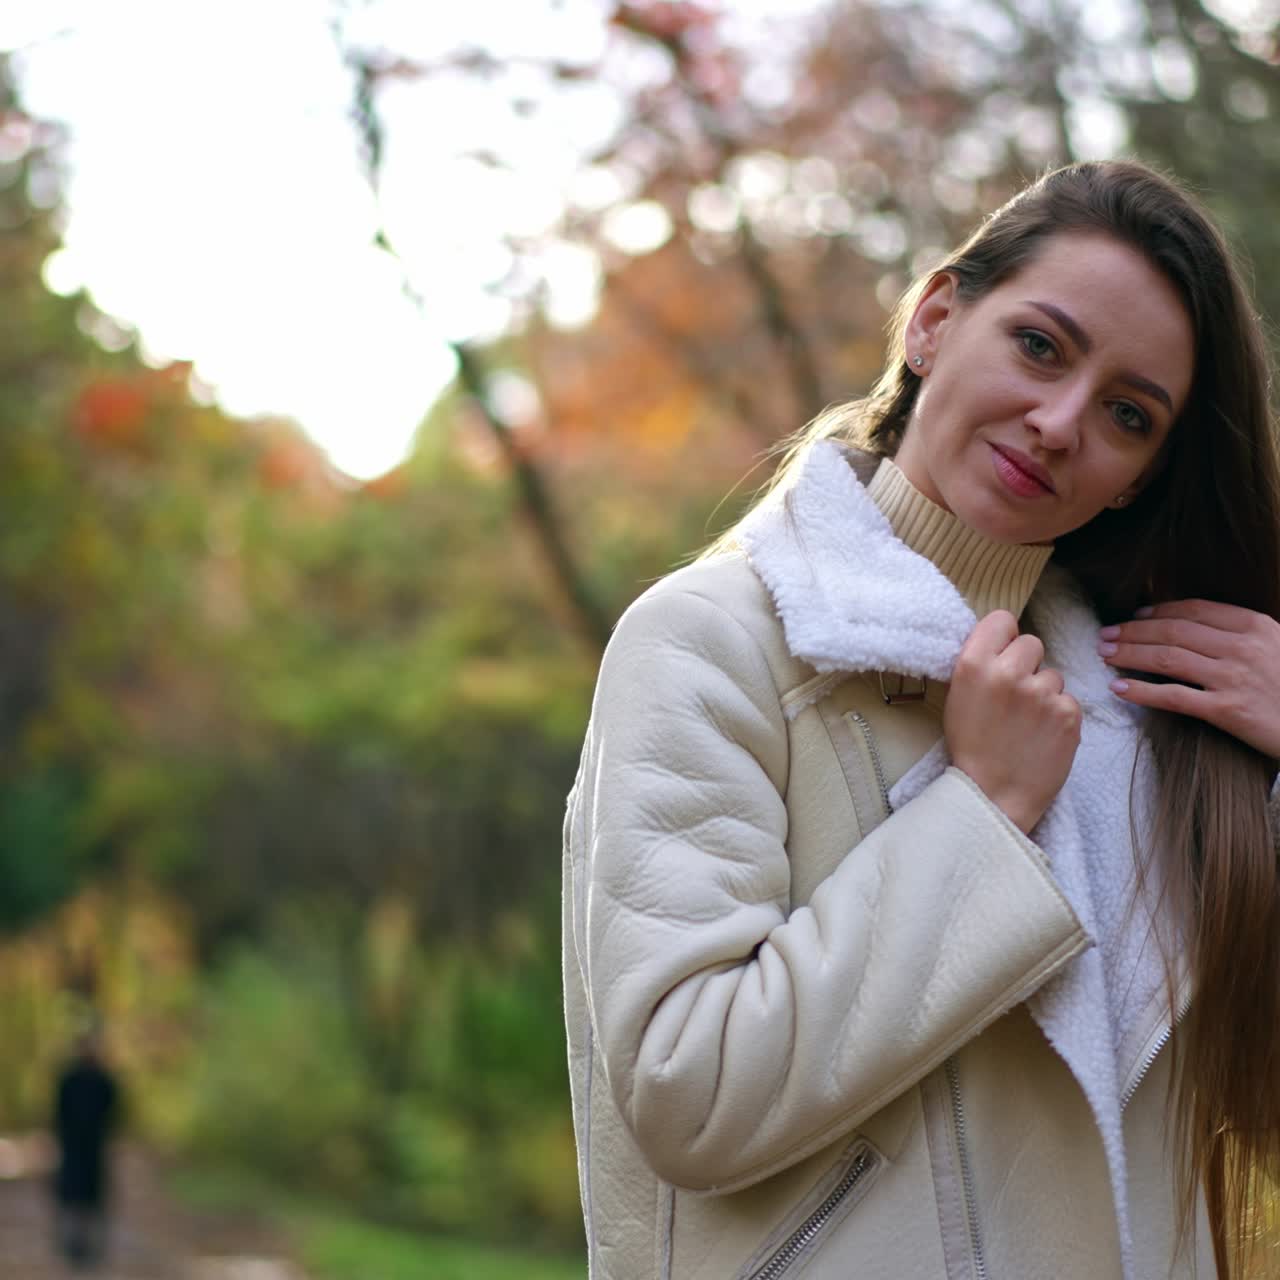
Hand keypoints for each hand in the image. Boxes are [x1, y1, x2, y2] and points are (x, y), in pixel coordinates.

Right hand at [946, 610, 1082, 834]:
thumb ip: (979, 665)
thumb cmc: (972, 748)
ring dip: (1044, 692)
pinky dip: (1059, 715)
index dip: (1004, 637)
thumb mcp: (958, 698)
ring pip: (1052, 674)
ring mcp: (1042, 693)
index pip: (1002, 619)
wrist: (993, 795)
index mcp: (974, 664)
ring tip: (1027, 723)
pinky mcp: (1068, 713)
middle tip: (1015, 695)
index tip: (1003, 654)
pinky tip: (1042, 735)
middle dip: (1026, 664)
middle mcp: (1008, 672)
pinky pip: (1068, 700)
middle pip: (1032, 643)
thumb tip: (1001, 643)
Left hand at [1099, 599, 1279, 758]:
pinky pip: (1174, 697)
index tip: (1134, 615)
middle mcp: (1242, 646)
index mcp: (1255, 625)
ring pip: (1167, 658)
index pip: (1194, 610)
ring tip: (1104, 654)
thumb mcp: (1276, 646)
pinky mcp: (1228, 710)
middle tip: (1105, 634)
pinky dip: (1142, 692)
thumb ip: (1241, 634)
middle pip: (1173, 631)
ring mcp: (1234, 677)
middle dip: (1133, 631)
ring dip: (1129, 654)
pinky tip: (1119, 690)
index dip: (1158, 611)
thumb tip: (1194, 627)